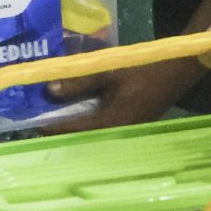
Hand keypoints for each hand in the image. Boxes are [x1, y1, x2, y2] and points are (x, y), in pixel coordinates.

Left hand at [38, 56, 194, 134]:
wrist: (175, 73)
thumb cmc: (142, 70)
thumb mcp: (107, 71)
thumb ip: (78, 82)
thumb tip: (49, 89)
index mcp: (111, 122)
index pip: (75, 130)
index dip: (54, 128)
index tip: (36, 126)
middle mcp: (117, 133)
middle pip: (83, 139)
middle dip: (63, 133)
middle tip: (43, 127)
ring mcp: (126, 133)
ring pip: (93, 136)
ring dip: (76, 131)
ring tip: (56, 124)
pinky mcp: (131, 128)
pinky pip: (104, 131)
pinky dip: (89, 126)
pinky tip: (80, 118)